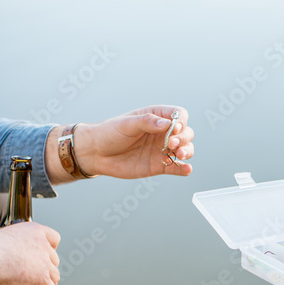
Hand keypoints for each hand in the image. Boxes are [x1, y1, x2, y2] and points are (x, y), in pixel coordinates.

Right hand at [0, 223, 60, 284]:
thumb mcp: (6, 239)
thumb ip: (13, 246)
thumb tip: (7, 257)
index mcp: (35, 232)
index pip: (53, 238)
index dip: (51, 248)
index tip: (46, 255)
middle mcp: (43, 246)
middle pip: (54, 260)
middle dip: (47, 268)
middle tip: (38, 275)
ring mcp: (45, 264)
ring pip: (54, 277)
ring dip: (49, 284)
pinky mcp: (43, 280)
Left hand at [61, 106, 193, 179]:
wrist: (96, 154)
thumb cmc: (109, 133)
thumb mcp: (126, 124)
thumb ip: (147, 122)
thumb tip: (167, 124)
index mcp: (156, 117)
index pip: (178, 115)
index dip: (181, 121)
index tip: (174, 128)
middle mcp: (162, 133)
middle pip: (186, 133)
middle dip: (183, 138)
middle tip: (171, 143)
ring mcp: (162, 149)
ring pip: (185, 149)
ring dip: (187, 151)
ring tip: (179, 154)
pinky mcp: (159, 166)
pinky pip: (176, 167)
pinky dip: (184, 169)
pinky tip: (187, 169)